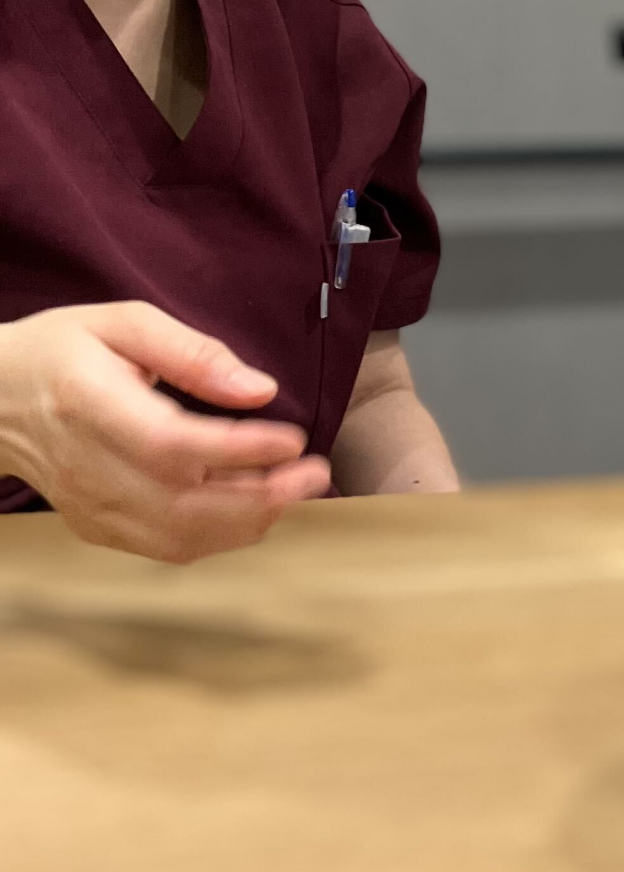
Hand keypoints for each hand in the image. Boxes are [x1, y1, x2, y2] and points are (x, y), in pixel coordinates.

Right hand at [0, 302, 329, 563]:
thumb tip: (259, 389)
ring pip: (181, 538)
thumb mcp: (121, 323)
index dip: (241, 450)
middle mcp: (88, 467)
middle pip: (184, 506)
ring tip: (295, 489)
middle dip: (264, 498)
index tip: (294, 438)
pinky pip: (167, 548)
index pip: (172, 445)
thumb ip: (192, 353)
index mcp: (89, 405)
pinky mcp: (96, 528)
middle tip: (317, 473)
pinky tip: (253, 506)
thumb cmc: (58, 351)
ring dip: (250, 522)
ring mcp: (90, 507)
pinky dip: (220, 536)